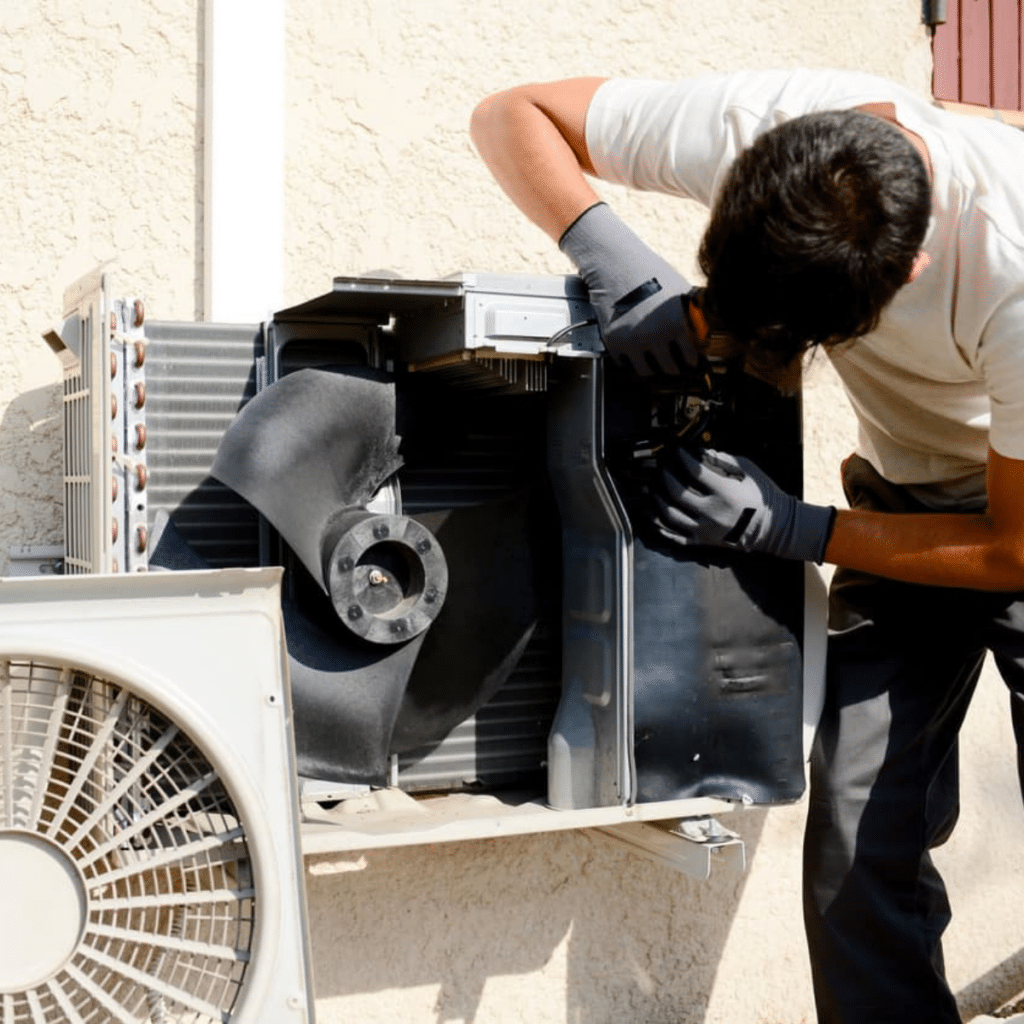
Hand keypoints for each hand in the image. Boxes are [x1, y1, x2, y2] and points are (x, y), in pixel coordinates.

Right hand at [559, 203, 698, 375]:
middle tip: (672, 361)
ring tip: (653, 358)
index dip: (692, 360)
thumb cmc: (650, 273)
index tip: (690, 361)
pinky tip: (634, 348)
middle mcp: (656, 335)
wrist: (616, 265)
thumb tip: (704, 334)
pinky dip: (630, 359)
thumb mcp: (681, 291)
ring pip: (647, 372)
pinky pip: (625, 363)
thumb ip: (694, 315)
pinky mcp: (614, 342)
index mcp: (678, 323)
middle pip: (671, 370)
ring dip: (652, 366)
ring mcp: (634, 341)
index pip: (691, 359)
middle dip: (673, 366)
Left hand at [652, 447, 835, 562]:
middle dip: (665, 475)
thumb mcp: (747, 470)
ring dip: (658, 498)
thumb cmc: (761, 494)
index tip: (678, 451)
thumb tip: (699, 452)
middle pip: (676, 492)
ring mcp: (705, 530)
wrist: (774, 527)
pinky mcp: (703, 542)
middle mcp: (712, 512)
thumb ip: (722, 460)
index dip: (682, 458)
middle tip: (662, 467)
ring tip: (655, 488)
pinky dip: (661, 525)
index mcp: (725, 492)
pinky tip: (654, 514)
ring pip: (670, 515)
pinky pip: (674, 536)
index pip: (694, 471)